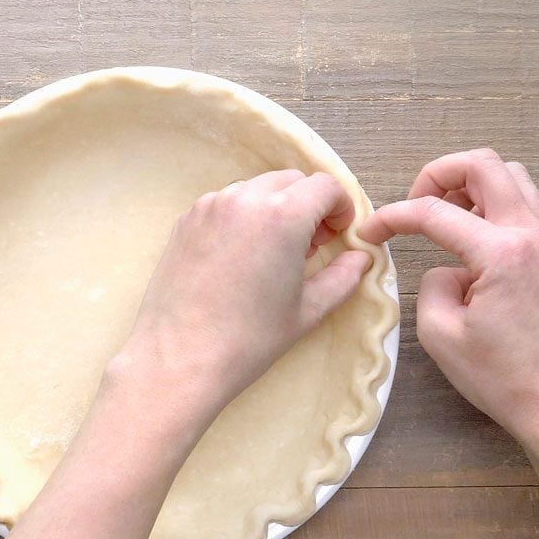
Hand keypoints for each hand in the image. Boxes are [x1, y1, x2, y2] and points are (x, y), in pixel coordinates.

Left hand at [112, 170, 370, 420]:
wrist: (178, 358)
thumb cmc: (247, 340)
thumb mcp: (307, 311)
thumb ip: (343, 277)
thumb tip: (360, 259)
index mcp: (283, 215)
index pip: (325, 186)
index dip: (340, 207)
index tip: (338, 234)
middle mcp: (245, 199)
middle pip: (291, 180)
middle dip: (309, 205)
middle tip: (310, 246)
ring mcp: (210, 206)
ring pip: (257, 188)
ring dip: (275, 207)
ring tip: (273, 253)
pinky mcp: (186, 220)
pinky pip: (226, 203)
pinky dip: (243, 216)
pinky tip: (241, 257)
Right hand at [358, 149, 538, 454]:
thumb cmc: (500, 377)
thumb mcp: (441, 334)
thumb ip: (432, 285)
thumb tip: (448, 269)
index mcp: (501, 253)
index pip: (436, 212)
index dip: (394, 216)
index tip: (370, 232)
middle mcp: (530, 234)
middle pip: (484, 164)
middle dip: (438, 174)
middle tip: (415, 206)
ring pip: (510, 176)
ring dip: (470, 184)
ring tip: (444, 217)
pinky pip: (521, 202)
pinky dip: (490, 203)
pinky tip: (469, 237)